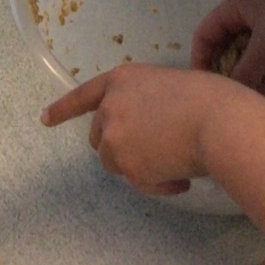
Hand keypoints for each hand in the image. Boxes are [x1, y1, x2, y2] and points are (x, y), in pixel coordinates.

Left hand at [41, 63, 246, 196]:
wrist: (220, 124)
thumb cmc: (210, 101)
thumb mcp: (170, 87)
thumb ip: (147, 103)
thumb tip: (150, 132)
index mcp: (122, 79)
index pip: (84, 95)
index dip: (63, 109)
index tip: (44, 119)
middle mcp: (110, 105)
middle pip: (99, 137)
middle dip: (121, 147)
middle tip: (157, 151)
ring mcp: (114, 135)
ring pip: (116, 163)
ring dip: (140, 168)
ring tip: (175, 163)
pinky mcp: (125, 164)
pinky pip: (138, 183)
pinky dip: (158, 185)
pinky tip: (181, 178)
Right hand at [190, 0, 264, 90]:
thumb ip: (244, 71)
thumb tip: (229, 96)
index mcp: (234, 9)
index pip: (205, 34)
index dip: (199, 58)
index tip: (201, 86)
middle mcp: (247, 18)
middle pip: (226, 47)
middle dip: (224, 71)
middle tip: (223, 97)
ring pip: (249, 57)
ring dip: (246, 77)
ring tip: (242, 103)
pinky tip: (262, 99)